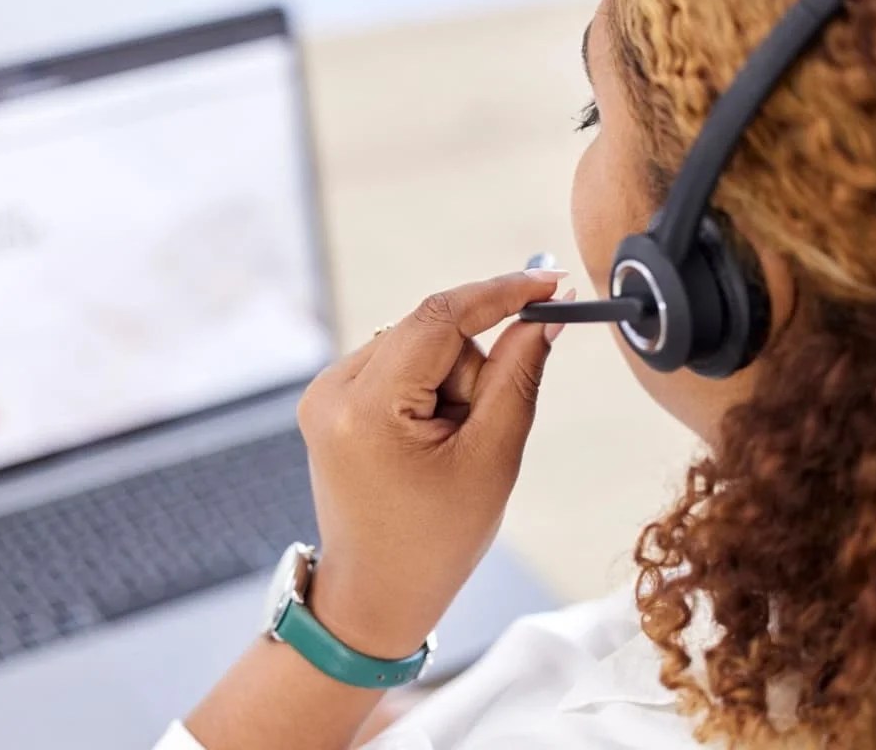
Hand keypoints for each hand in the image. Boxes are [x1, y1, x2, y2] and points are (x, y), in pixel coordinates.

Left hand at [298, 270, 569, 658]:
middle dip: (471, 370)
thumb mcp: (492, 459)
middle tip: (479, 433)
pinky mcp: (328, 400)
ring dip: (450, 386)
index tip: (552, 283)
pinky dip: (426, 392)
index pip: (439, 318)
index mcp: (366, 407)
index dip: (502, 293)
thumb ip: (518, 376)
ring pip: (417, 346)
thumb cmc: (436, 540)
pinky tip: (426, 443)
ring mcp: (323, 393)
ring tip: (446, 451)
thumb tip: (544, 316)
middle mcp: (331, 389)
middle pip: (430, 331)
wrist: (376, 593)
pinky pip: (396, 365)